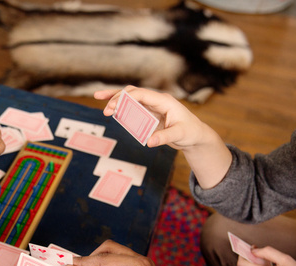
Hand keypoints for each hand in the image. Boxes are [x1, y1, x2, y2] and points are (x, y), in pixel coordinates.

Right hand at [94, 86, 230, 188]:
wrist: (195, 135)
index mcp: (164, 101)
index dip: (126, 98)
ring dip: (116, 99)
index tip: (114, 106)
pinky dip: (122, 107)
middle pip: (133, 92)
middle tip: (106, 110)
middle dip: (117, 98)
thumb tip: (149, 142)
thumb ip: (164, 137)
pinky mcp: (150, 113)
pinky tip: (112, 110)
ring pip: (131, 98)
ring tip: (100, 101)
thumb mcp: (179, 135)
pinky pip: (133, 107)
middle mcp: (157, 100)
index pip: (141, 94)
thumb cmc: (190, 132)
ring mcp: (152, 106)